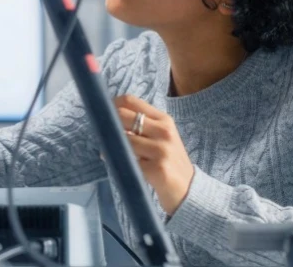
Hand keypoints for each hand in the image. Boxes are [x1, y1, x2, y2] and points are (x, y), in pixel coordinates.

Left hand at [113, 94, 194, 215]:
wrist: (189, 190)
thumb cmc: (169, 162)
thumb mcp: (161, 138)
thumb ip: (141, 127)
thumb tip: (109, 119)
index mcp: (163, 120)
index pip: (130, 101)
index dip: (111, 105)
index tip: (103, 115)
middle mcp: (164, 131)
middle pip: (123, 116)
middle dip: (108, 124)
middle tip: (103, 135)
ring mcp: (161, 150)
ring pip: (123, 139)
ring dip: (110, 146)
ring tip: (109, 152)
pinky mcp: (157, 169)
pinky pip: (127, 160)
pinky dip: (116, 162)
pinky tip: (118, 165)